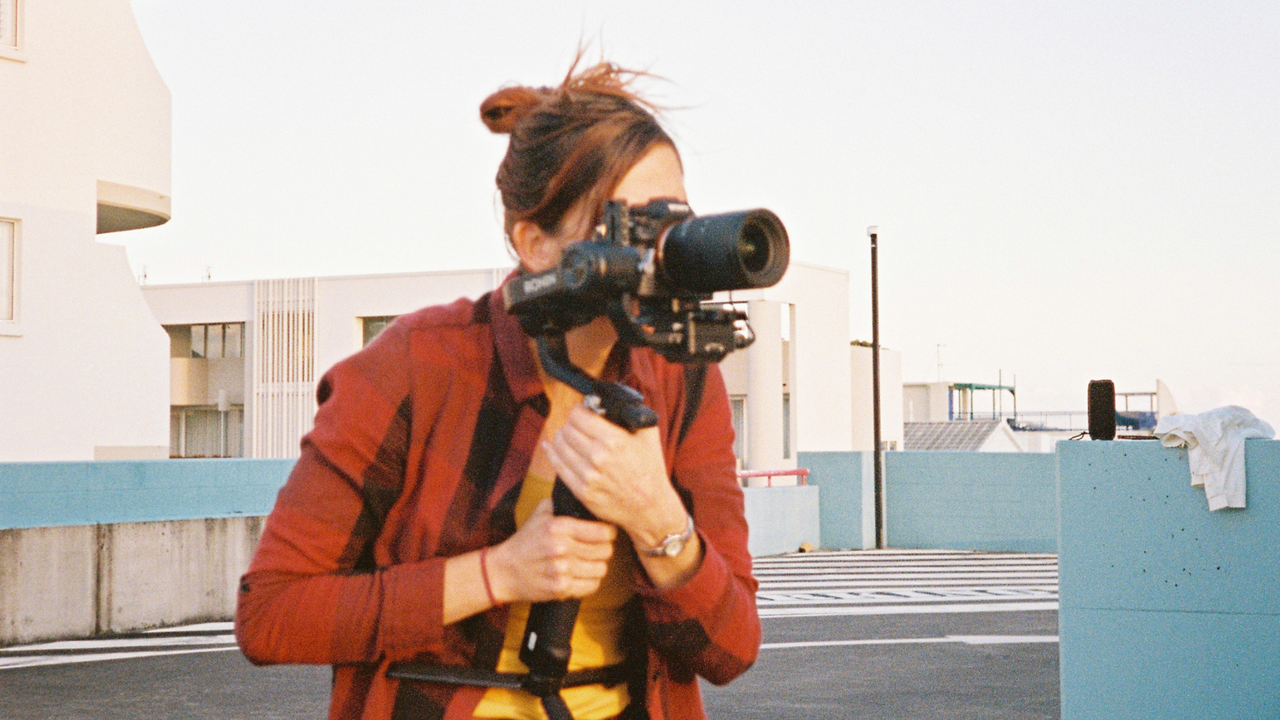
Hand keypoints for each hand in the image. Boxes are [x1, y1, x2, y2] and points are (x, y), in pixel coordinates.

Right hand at [487, 499, 615, 603]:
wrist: (504, 571)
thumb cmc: (525, 541)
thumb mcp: (539, 515)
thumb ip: (560, 503)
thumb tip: (582, 493)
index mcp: (558, 527)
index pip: (602, 531)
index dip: (608, 533)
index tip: (606, 534)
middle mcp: (561, 548)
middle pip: (605, 551)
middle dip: (604, 549)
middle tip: (598, 549)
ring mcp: (561, 570)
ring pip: (601, 569)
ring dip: (598, 566)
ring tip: (590, 562)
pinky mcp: (560, 589)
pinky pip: (591, 586)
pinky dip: (590, 581)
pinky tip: (582, 575)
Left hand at [543, 404, 688, 550]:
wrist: (650, 507)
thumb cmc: (650, 468)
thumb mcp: (648, 434)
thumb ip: (629, 413)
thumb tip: (606, 400)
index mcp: (613, 440)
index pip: (579, 415)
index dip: (579, 410)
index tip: (584, 411)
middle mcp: (598, 457)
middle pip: (567, 429)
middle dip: (571, 423)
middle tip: (578, 425)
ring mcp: (588, 476)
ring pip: (559, 445)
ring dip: (562, 437)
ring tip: (569, 436)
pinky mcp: (581, 491)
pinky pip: (557, 466)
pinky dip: (552, 452)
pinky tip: (551, 446)